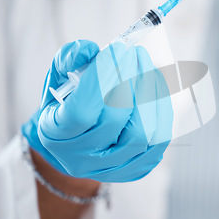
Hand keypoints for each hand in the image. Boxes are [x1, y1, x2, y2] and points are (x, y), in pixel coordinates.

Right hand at [23, 40, 172, 181]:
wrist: (77, 143)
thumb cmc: (68, 105)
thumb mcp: (58, 79)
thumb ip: (69, 59)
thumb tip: (90, 50)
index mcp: (56, 135)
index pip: (81, 111)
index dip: (102, 78)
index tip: (116, 49)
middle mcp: (83, 158)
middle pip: (115, 120)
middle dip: (129, 80)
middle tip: (134, 53)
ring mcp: (112, 168)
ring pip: (143, 133)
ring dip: (149, 93)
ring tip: (146, 66)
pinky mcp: (138, 169)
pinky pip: (159, 138)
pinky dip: (162, 107)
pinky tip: (155, 84)